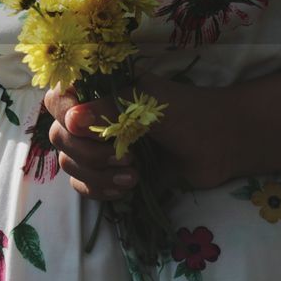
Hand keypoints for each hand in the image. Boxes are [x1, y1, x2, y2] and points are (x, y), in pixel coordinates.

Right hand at [44, 72, 239, 200]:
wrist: (222, 145)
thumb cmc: (189, 113)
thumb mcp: (148, 104)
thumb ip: (108, 110)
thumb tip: (70, 119)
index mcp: (100, 91)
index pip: (57, 97)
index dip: (61, 111)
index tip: (80, 125)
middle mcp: (93, 117)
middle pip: (58, 136)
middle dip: (86, 152)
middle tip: (123, 155)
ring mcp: (99, 147)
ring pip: (69, 164)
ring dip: (96, 174)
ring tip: (132, 175)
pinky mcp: (109, 174)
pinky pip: (83, 186)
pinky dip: (99, 190)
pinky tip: (126, 188)